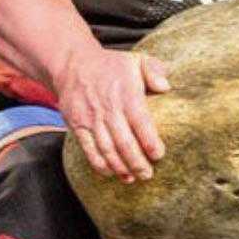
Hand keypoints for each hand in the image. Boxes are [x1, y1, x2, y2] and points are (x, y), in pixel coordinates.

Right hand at [56, 47, 169, 182]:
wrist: (72, 64)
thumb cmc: (111, 65)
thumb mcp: (136, 60)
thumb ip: (154, 70)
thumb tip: (166, 87)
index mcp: (125, 93)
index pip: (140, 122)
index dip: (150, 141)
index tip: (159, 155)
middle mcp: (107, 108)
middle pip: (124, 142)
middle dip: (137, 162)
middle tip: (148, 174)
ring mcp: (90, 118)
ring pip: (106, 149)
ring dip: (120, 167)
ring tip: (132, 178)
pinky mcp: (77, 125)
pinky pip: (89, 149)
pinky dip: (99, 164)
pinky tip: (111, 173)